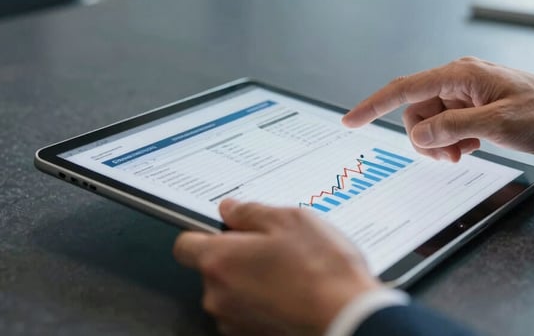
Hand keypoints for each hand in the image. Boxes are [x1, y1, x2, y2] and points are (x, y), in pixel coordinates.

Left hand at [174, 199, 381, 335]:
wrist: (348, 320)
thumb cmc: (322, 271)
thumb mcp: (289, 220)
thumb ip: (250, 212)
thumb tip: (231, 210)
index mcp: (220, 261)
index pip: (185, 244)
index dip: (204, 233)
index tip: (227, 229)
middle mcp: (218, 297)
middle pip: (213, 269)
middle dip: (238, 256)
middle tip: (274, 247)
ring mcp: (234, 323)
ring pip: (233, 293)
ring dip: (253, 281)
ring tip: (291, 272)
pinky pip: (250, 313)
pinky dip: (266, 303)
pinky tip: (294, 293)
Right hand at [342, 57, 533, 160]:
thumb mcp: (496, 124)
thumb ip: (452, 128)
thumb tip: (418, 135)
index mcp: (460, 75)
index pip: (405, 89)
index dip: (373, 105)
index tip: (351, 120)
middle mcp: (458, 81)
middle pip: (416, 111)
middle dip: (424, 138)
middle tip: (448, 156)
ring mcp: (466, 96)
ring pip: (431, 123)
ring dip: (439, 144)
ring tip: (463, 154)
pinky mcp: (475, 110)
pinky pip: (448, 128)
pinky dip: (452, 142)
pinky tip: (471, 148)